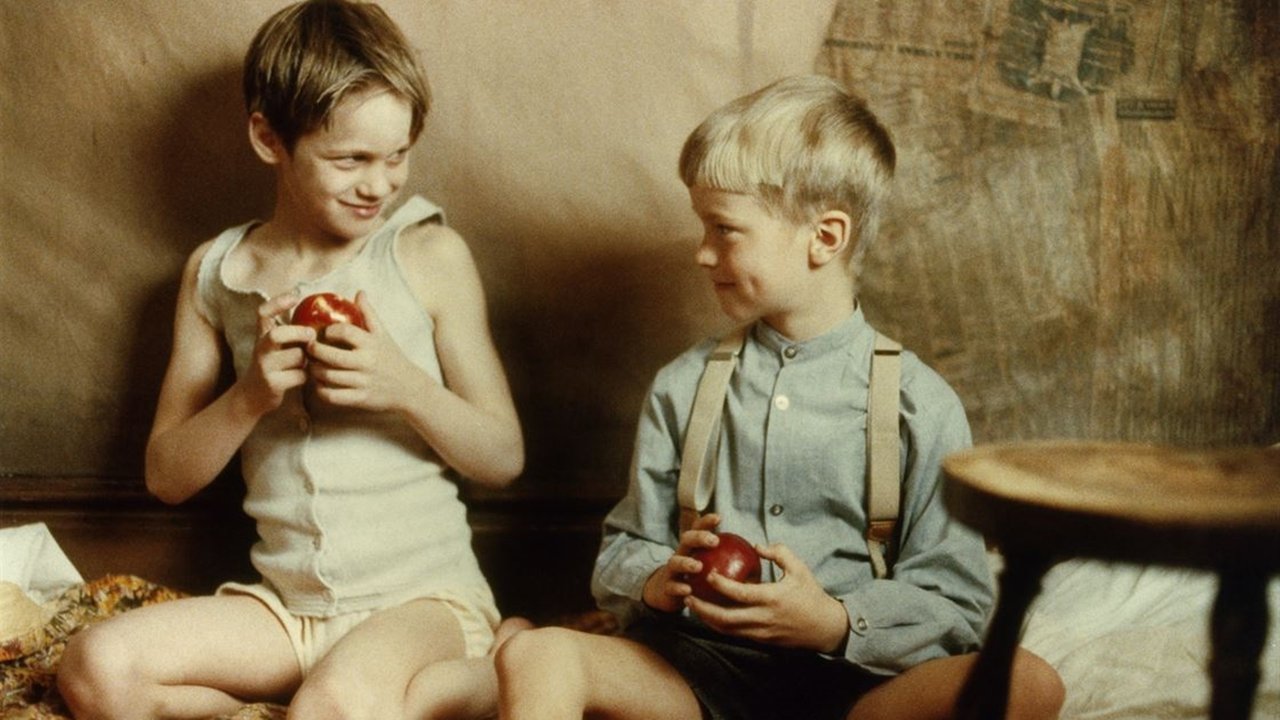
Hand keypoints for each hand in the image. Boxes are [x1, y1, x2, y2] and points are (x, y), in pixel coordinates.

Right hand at [237, 291, 313, 415]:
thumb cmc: (273, 364)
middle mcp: (260, 348)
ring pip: (296, 356)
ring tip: (308, 361)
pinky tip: (303, 376)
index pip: (262, 313)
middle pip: (277, 334)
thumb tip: (320, 315)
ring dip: (308, 359)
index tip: (295, 296)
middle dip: (299, 333)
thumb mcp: (275, 345)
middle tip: (312, 336)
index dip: (277, 303)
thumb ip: (290, 331)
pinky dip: (306, 375)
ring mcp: (265, 366)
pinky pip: (299, 375)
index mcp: (262, 334)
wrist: (253, 395)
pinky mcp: (272, 383)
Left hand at [303, 292, 423, 411]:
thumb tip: (359, 292)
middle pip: (330, 356)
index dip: (328, 330)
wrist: (410, 388)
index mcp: (371, 344)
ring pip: (328, 376)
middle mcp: (366, 362)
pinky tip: (319, 384)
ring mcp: (363, 382)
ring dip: (314, 370)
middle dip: (314, 351)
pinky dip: (321, 390)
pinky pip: (333, 396)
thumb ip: (369, 314)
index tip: (323, 332)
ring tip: (311, 365)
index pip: (343, 332)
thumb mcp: (384, 335)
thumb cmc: (393, 358)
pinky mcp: (360, 399)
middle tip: (309, 348)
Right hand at [641, 513, 722, 613]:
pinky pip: (671, 586)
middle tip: (714, 540)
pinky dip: (678, 587)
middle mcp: (681, 555)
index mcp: (693, 547)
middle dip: (699, 537)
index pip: (698, 529)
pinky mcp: (667, 587)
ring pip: (675, 562)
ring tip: (699, 566)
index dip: (706, 522)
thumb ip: (731, 562)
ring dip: (686, 563)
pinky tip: (688, 589)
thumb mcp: (712, 567)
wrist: (668, 594)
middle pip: (686, 540)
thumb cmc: (698, 578)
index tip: (718, 518)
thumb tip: (757, 558)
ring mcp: (672, 571)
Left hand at [686, 543, 849, 653]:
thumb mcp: (799, 569)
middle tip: (687, 595)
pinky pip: (734, 634)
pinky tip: (709, 615)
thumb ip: (778, 553)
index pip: (740, 594)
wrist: (824, 628)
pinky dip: (719, 625)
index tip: (708, 574)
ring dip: (707, 619)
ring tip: (692, 605)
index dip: (721, 585)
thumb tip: (756, 546)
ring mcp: (760, 632)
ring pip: (726, 630)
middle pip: (725, 618)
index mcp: (772, 598)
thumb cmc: (811, 595)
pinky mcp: (760, 640)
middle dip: (703, 609)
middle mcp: (763, 618)